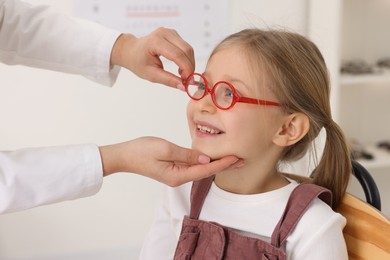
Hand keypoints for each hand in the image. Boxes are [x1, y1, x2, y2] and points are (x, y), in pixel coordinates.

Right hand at [99, 137, 238, 186]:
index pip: (205, 169)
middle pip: (206, 172)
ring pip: (200, 169)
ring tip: (232, 158)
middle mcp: (179, 178)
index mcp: (178, 175)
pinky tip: (212, 158)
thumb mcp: (165, 148)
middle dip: (224, 165)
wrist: (124, 156)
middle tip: (242, 160)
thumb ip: (186, 154)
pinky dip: (205, 162)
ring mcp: (175, 174)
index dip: (222, 163)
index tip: (237, 157)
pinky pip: (193, 166)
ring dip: (216, 164)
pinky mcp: (173, 169)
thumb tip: (204, 157)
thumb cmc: (141, 151)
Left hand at [110, 28, 193, 89]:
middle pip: (186, 50)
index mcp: (155, 41)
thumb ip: (168, 80)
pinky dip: (186, 59)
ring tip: (182, 75)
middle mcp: (164, 33)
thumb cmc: (138, 62)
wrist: (131, 50)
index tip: (189, 81)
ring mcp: (170, 32)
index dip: (186, 69)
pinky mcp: (174, 34)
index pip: (177, 55)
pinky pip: (186, 47)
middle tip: (188, 81)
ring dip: (189, 63)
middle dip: (190, 67)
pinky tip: (180, 67)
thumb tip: (184, 87)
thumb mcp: (151, 75)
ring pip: (188, 49)